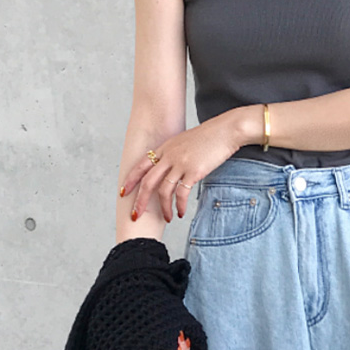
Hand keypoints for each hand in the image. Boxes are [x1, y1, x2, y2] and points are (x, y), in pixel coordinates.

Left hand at [120, 109, 251, 224]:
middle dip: (139, 201)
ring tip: (168, 218)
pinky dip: (179, 206)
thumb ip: (175, 154)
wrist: (226, 131)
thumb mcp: (185, 142)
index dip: (131, 179)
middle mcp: (169, 155)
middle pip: (147, 181)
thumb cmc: (210, 137)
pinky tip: (181, 213)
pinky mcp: (193, 171)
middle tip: (136, 215)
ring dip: (164, 208)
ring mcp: (181, 163)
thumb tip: (172, 170)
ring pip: (164, 191)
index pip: (142, 165)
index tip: (123, 192)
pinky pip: (181, 193)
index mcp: (165, 148)